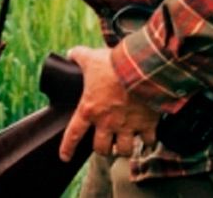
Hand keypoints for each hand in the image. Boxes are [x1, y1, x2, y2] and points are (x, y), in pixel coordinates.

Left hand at [60, 46, 159, 160]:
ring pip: (123, 150)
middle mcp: (107, 123)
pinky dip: (148, 140)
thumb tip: (70, 54)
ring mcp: (128, 126)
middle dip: (102, 148)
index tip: (64, 157)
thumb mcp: (90, 58)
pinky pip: (148, 141)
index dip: (67, 147)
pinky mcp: (147, 125)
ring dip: (123, 148)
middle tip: (105, 143)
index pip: (73, 134)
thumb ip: (78, 56)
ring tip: (124, 142)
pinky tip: (146, 136)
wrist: (141, 68)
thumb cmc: (112, 64)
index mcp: (89, 109)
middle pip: (101, 149)